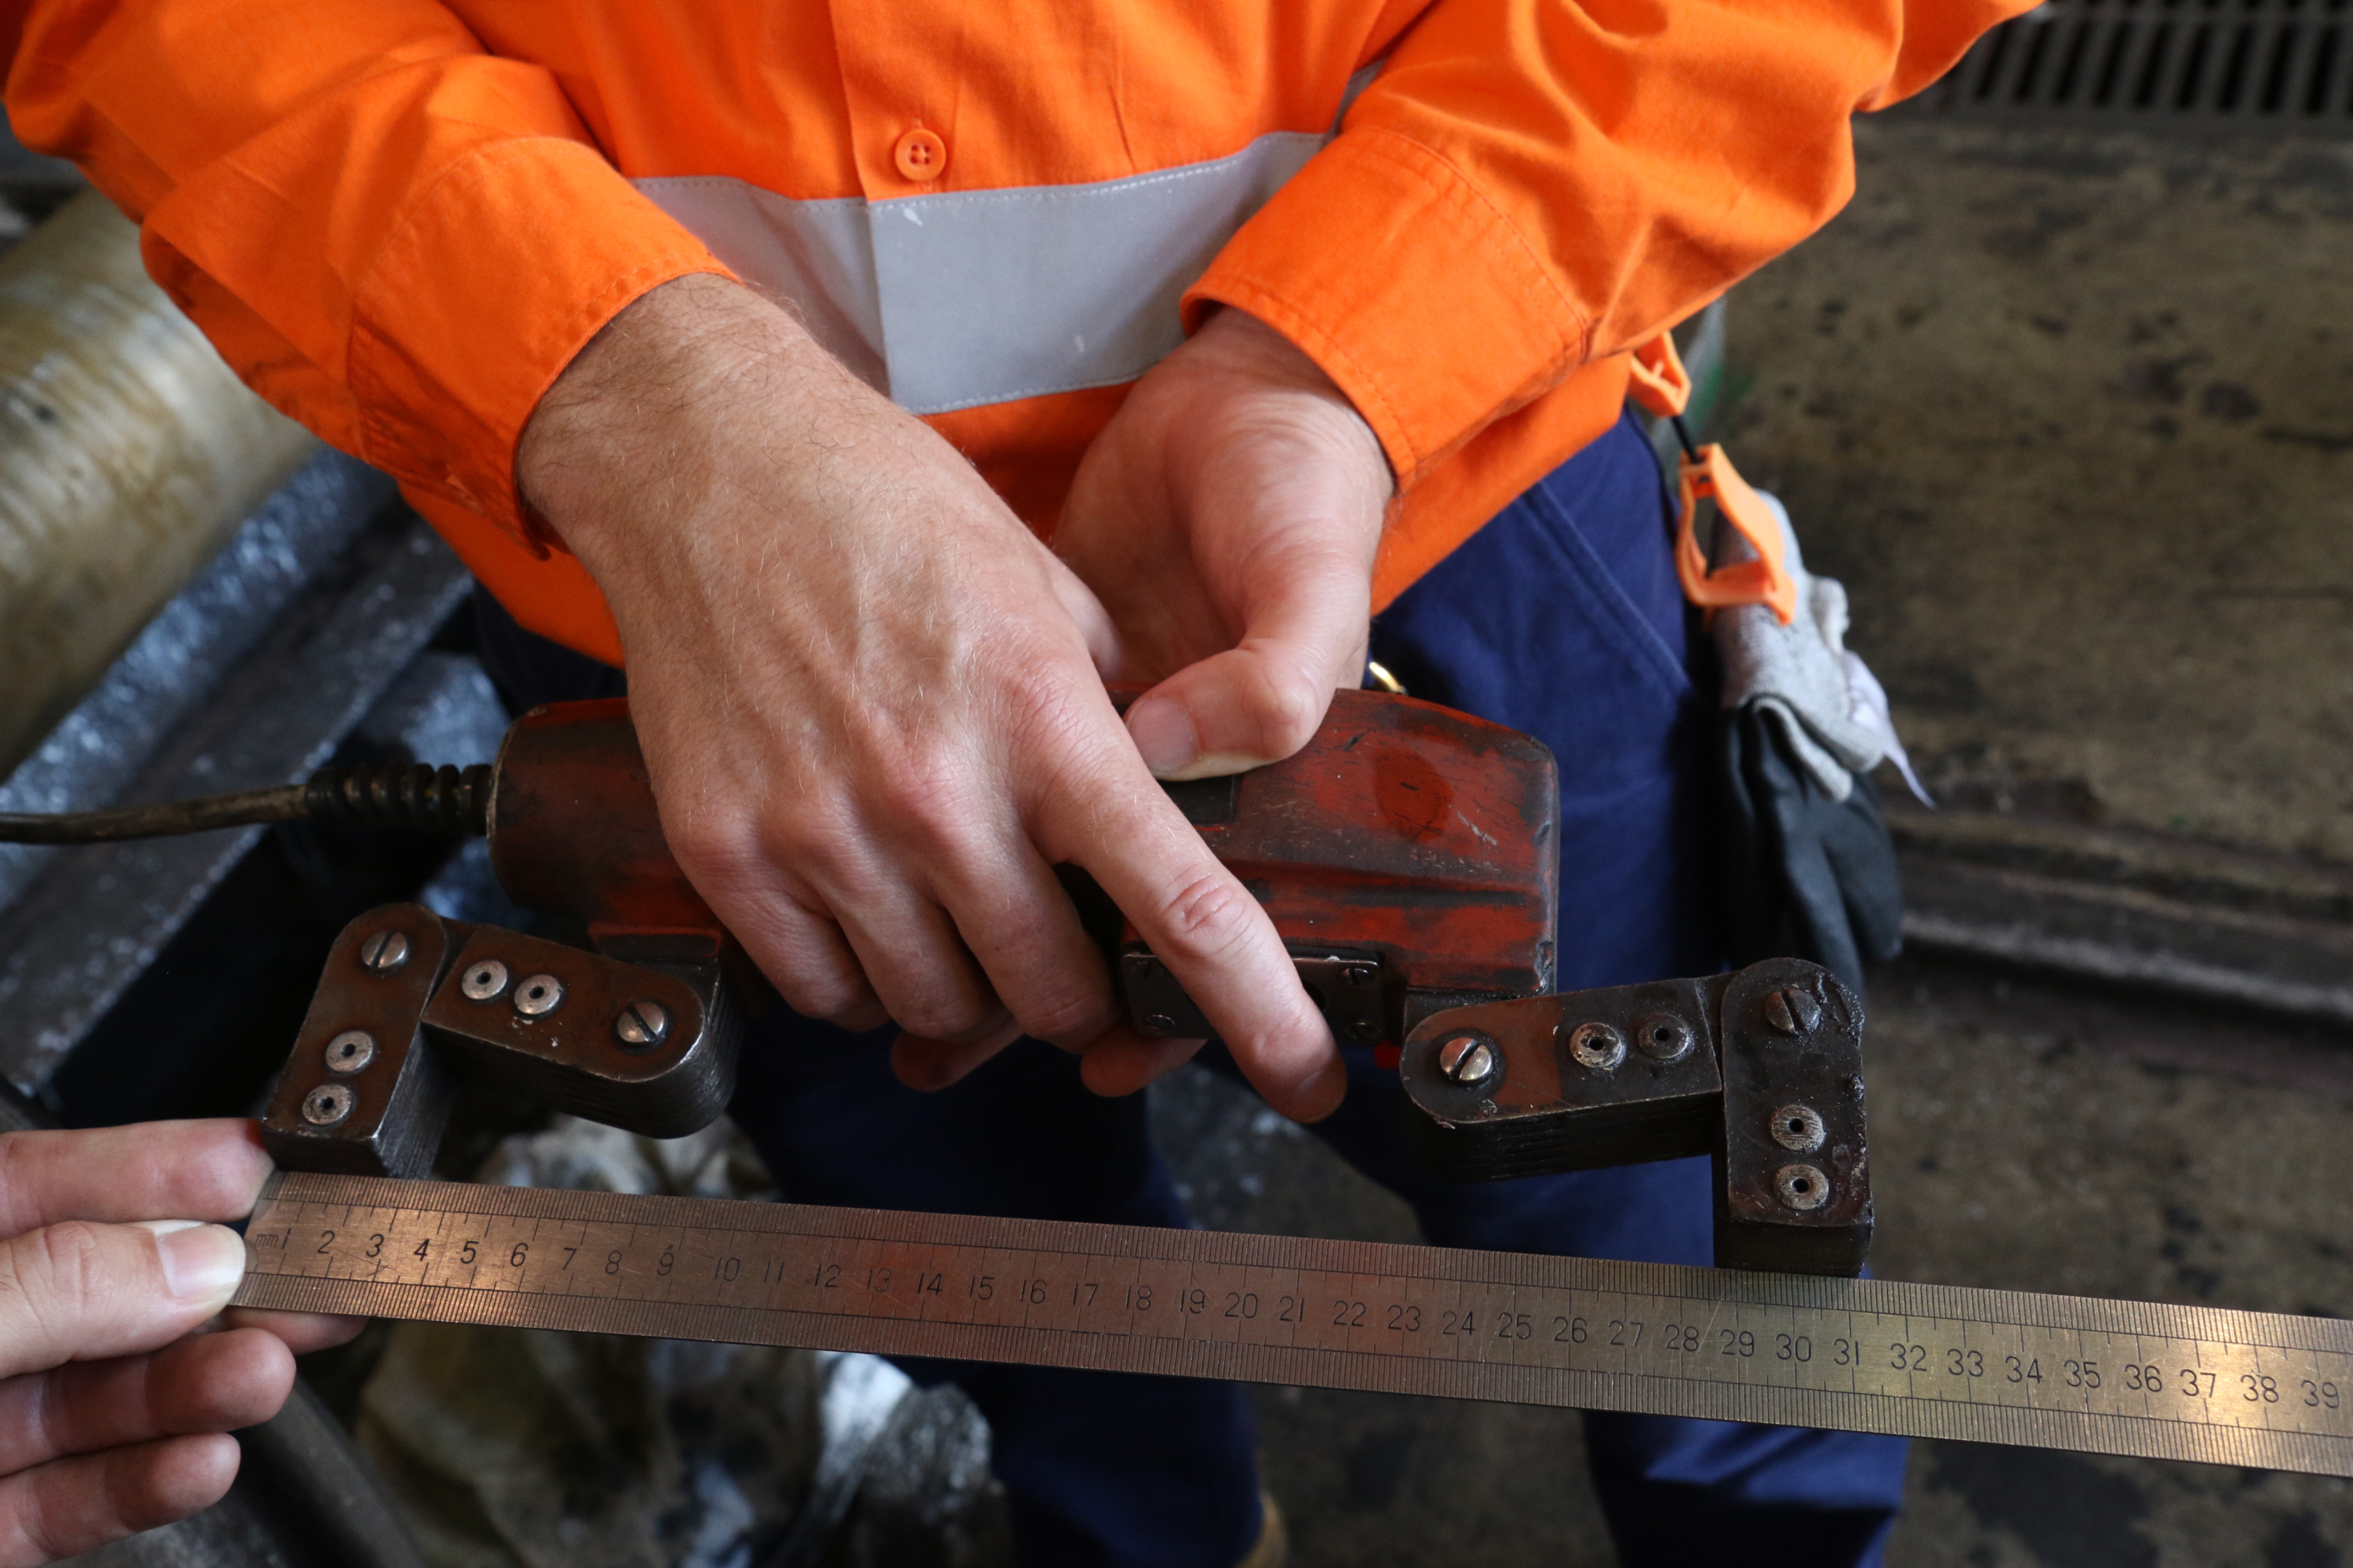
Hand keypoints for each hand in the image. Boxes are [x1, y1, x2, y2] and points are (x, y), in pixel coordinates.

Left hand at [0, 1119, 347, 1564]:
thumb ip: (49, 1290)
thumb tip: (189, 1259)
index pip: (37, 1186)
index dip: (152, 1167)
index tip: (256, 1161)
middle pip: (98, 1293)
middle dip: (212, 1284)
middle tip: (315, 1270)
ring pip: (102, 1398)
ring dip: (201, 1385)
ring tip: (268, 1372)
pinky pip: (76, 1498)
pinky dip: (148, 1481)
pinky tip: (205, 1459)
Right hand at [518, 275, 1344, 1119]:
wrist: (711, 466)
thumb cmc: (890, 515)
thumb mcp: (1046, 593)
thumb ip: (1108, 722)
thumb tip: (1152, 826)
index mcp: (1046, 722)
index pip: (1184, 909)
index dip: (1261, 1015)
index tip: (1308, 1080)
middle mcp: (938, 793)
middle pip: (1054, 994)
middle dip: (1078, 995)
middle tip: (1065, 948)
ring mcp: (823, 831)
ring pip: (937, 1009)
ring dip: (966, 991)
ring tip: (952, 909)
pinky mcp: (728, 853)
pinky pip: (825, 993)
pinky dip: (861, 980)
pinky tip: (868, 909)